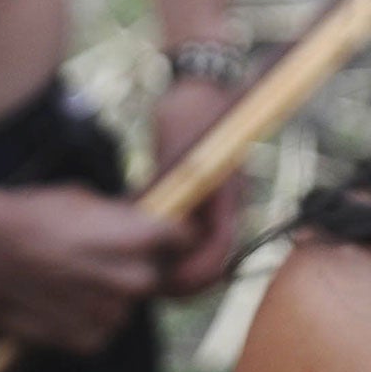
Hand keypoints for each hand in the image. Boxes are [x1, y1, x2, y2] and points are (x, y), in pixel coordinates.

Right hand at [0, 184, 183, 354]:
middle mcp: (130, 279)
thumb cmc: (32, 214)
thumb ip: (121, 216)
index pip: (183, 238)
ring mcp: (109, 313)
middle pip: (154, 274)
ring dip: (111, 293)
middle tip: (103, 254)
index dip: (174, 234)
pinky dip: (89, 318)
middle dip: (136, 264)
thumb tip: (141, 220)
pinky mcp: (87, 340)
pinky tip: (62, 299)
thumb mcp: (85, 199)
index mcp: (136, 238)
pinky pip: (102, 329)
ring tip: (75, 276)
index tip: (165, 233)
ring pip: (127, 305)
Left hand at [154, 76, 243, 294]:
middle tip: (147, 288)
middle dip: (184, 280)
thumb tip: (146, 223)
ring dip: (178, 267)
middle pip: (212, 260)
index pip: (219, 249)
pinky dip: (174, 248)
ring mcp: (217, 201)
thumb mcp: (174, 147)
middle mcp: (227, 203)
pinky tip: (147, 248)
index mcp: (227, 192)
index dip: (194, 274)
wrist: (199, 83)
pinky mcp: (204, 197)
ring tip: (144, 273)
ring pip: (203, 251)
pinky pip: (193, 234)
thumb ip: (167, 184)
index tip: (163, 281)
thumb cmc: (187, 108)